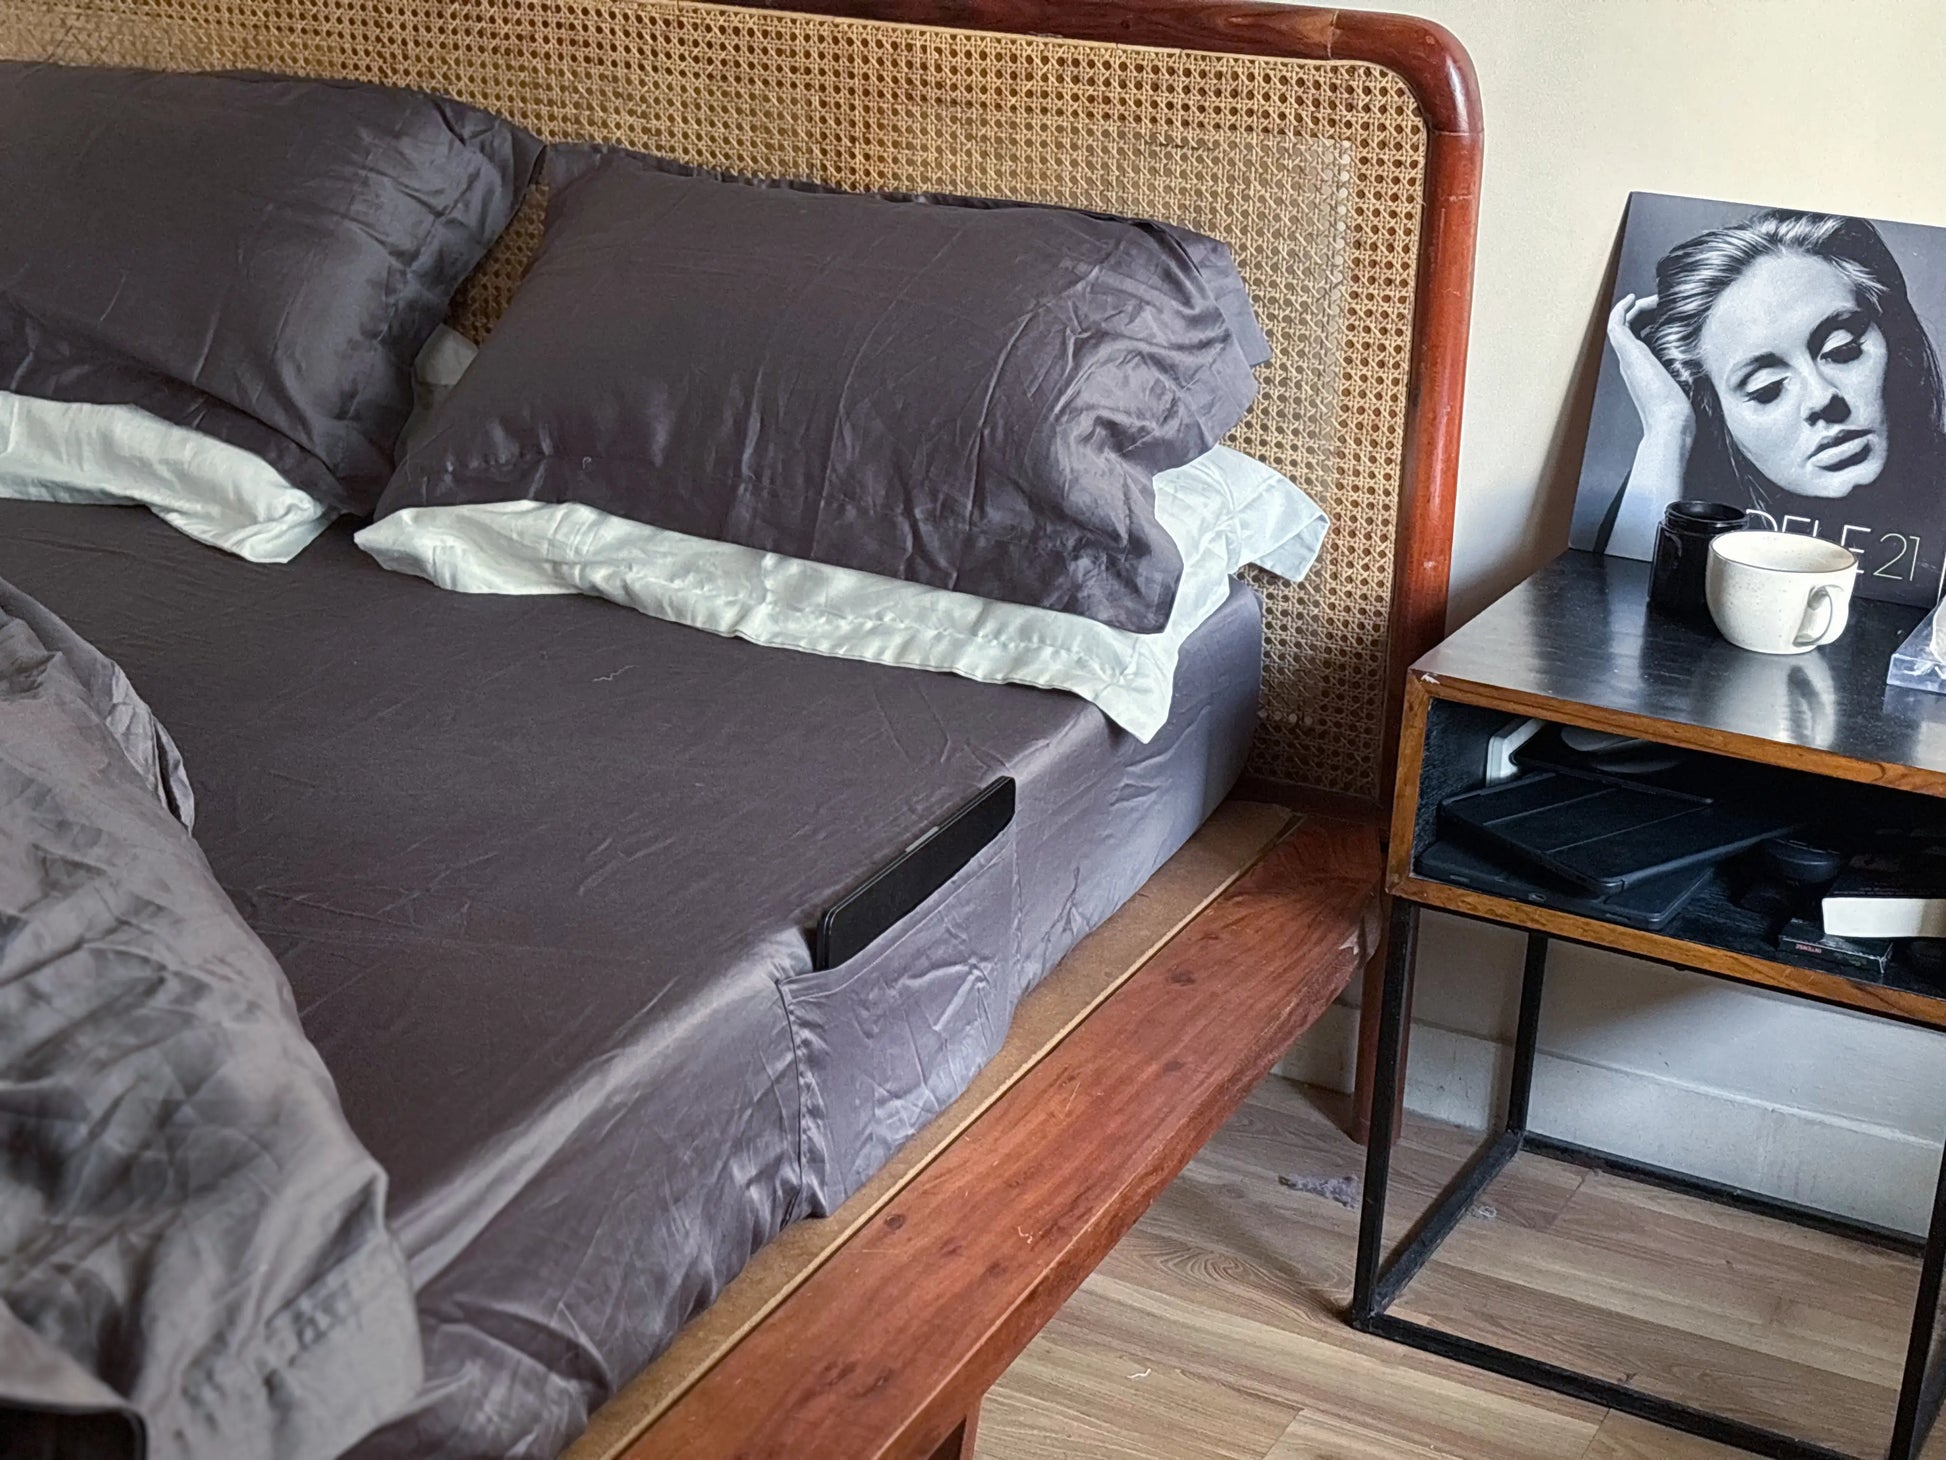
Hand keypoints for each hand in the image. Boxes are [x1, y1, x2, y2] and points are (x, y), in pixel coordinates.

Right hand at [1606, 293, 1693, 445]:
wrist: (1670, 421)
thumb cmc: (1684, 408)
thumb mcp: (1690, 381)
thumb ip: (1694, 366)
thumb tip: (1718, 353)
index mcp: (1645, 369)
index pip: (1642, 338)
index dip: (1651, 320)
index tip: (1667, 309)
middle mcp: (1632, 362)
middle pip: (1632, 328)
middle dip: (1645, 311)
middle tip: (1662, 300)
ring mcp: (1628, 357)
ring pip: (1622, 324)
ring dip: (1636, 307)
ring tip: (1653, 297)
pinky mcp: (1627, 352)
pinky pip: (1616, 324)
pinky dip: (1621, 309)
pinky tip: (1633, 298)